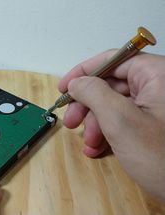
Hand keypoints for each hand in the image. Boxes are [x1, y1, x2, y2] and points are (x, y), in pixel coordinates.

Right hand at [59, 51, 164, 201]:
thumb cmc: (162, 158)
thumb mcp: (120, 121)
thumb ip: (93, 94)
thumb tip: (77, 82)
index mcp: (157, 74)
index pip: (112, 60)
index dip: (83, 73)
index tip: (64, 88)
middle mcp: (158, 85)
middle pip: (111, 84)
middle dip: (88, 106)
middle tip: (71, 121)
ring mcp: (158, 105)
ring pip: (115, 104)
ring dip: (96, 123)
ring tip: (89, 143)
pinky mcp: (156, 123)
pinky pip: (125, 118)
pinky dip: (108, 132)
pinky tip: (99, 147)